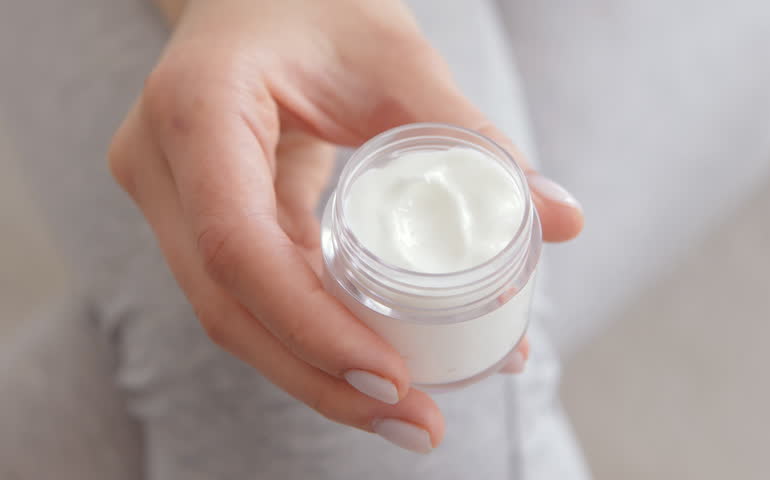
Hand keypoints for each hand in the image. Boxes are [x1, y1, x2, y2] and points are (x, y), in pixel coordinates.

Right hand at [109, 0, 582, 451]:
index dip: (314, 328)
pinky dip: (311, 336)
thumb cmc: (316, 6)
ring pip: (233, 315)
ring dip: (317, 372)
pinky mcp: (195, 220)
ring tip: (403, 413)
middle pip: (229, 306)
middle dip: (322, 378)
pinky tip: (372, 364)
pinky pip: (247, 294)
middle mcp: (161, 164)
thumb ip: (471, 139)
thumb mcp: (395, 58)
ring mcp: (168, 197)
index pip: (241, 246)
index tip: (394, 381)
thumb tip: (563, 220)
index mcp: (197, 109)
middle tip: (413, 423)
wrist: (255, 0)